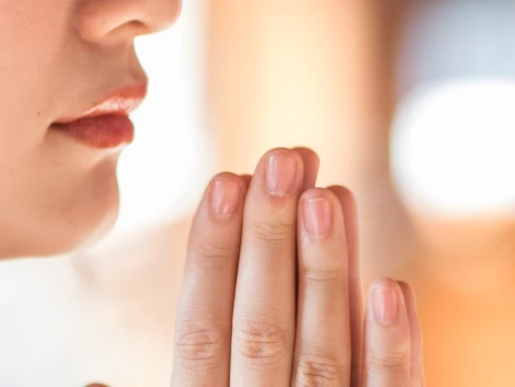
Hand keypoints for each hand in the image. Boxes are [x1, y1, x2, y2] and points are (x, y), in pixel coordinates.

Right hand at [170, 147, 423, 386]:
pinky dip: (390, 348)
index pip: (200, 329)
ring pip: (321, 355)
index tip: (226, 181)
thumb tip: (124, 341)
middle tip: (282, 160)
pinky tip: (390, 288)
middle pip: (260, 328)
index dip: (210, 254)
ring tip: (328, 194)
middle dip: (269, 239)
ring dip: (324, 272)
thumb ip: (200, 353)